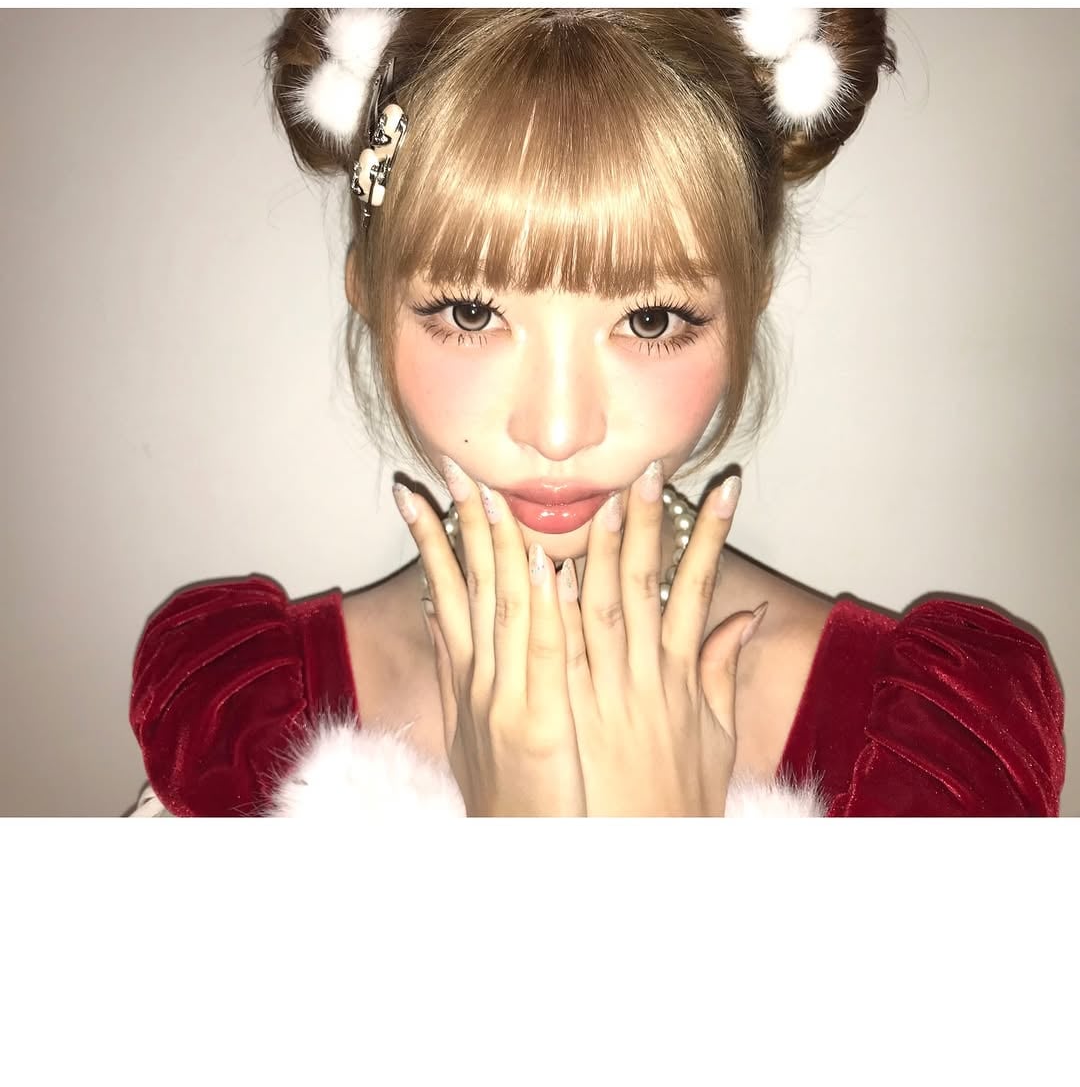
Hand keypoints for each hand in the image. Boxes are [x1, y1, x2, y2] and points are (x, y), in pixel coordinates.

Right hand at [393, 459, 585, 816]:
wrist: (519, 858)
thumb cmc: (510, 797)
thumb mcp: (471, 731)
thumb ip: (460, 668)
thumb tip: (442, 614)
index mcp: (467, 678)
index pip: (446, 591)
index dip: (430, 539)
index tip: (416, 490)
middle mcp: (478, 680)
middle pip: (467, 586)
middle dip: (458, 523)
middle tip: (450, 466)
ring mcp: (504, 699)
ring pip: (500, 606)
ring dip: (499, 545)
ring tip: (490, 490)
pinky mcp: (537, 724)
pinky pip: (541, 654)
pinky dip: (540, 608)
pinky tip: (544, 566)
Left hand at [558, 462, 762, 815]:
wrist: (635, 862)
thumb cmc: (676, 803)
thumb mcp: (716, 738)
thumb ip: (722, 671)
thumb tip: (745, 615)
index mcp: (679, 676)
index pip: (696, 588)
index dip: (710, 537)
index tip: (723, 488)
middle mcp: (639, 675)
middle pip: (639, 583)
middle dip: (645, 523)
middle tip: (646, 469)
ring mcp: (597, 691)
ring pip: (589, 603)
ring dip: (585, 546)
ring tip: (583, 494)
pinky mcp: (559, 711)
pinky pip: (547, 649)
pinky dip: (542, 604)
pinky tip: (532, 563)